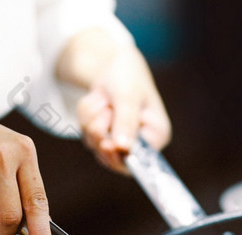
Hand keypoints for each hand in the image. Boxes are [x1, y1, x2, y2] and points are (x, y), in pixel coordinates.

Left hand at [57, 30, 171, 173]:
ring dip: (92, 118)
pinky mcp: (102, 138)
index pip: (140, 159)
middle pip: (112, 157)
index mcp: (156, 136)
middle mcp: (140, 144)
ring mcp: (119, 143)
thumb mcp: (128, 96)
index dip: (120, 156)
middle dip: (102, 130)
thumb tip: (123, 147)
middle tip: (105, 109)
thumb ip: (126, 122)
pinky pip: (85, 134)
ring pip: (94, 143)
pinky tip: (97, 102)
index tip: (106, 144)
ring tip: (104, 100)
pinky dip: (86, 116)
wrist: (114, 66)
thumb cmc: (128, 78)